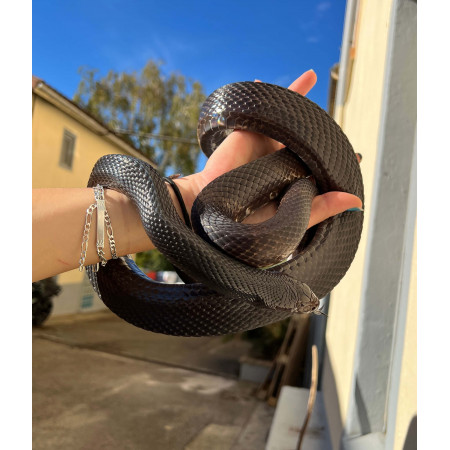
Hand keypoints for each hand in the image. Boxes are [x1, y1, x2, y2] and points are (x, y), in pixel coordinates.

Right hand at [175, 70, 362, 228]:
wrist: (212, 213)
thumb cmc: (249, 223)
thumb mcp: (291, 219)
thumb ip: (321, 208)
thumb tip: (357, 202)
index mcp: (293, 181)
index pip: (319, 167)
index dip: (337, 160)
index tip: (359, 157)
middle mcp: (281, 161)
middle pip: (306, 139)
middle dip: (320, 129)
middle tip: (337, 124)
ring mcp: (266, 146)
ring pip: (288, 121)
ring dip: (296, 103)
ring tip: (311, 78)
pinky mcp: (250, 133)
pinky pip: (261, 110)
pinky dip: (264, 94)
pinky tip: (267, 81)